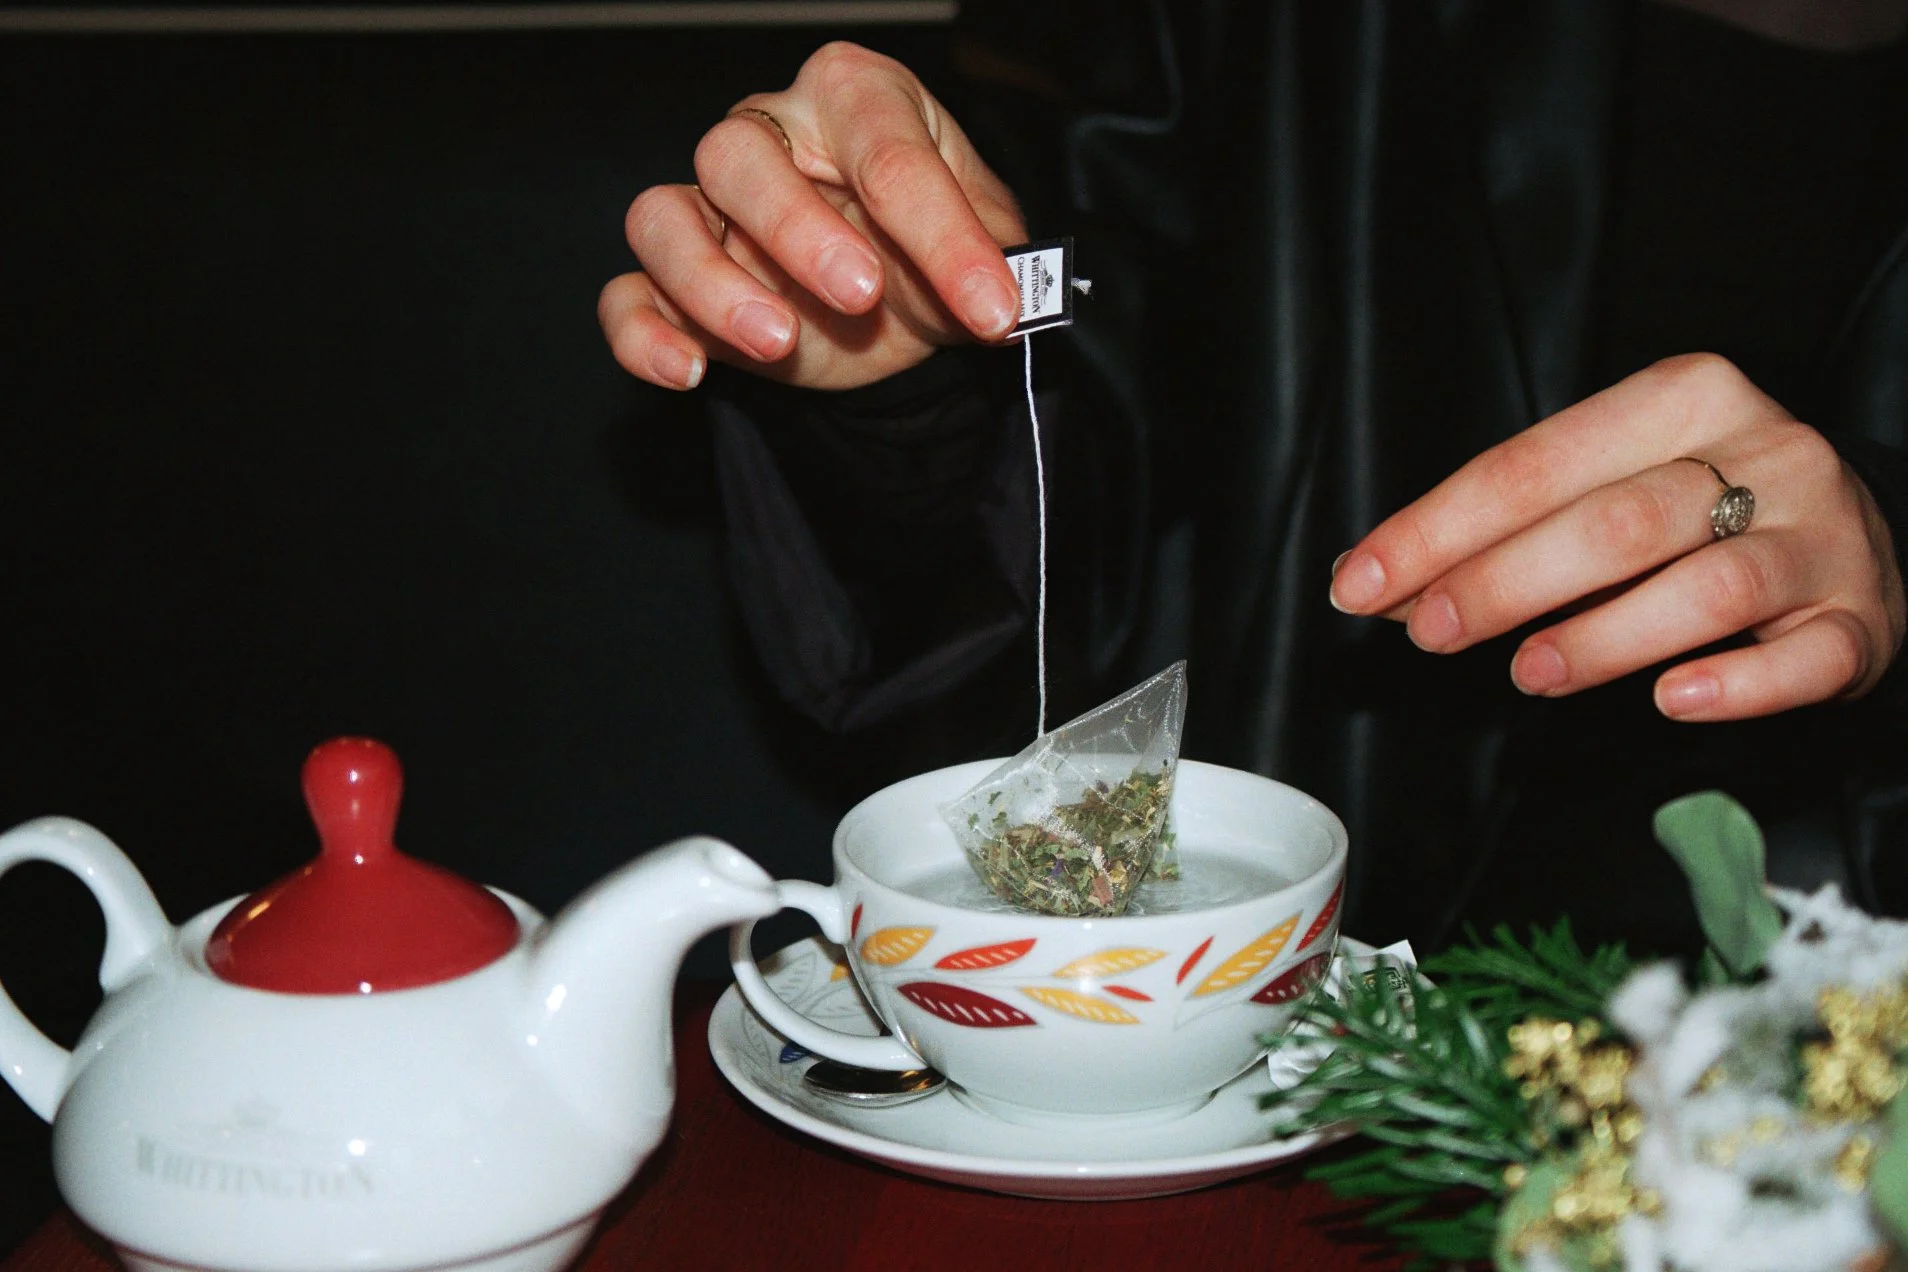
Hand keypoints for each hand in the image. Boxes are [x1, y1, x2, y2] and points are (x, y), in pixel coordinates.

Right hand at [598, 42, 1027, 391]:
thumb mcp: (983, 244)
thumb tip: (1012, 296)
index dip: (944, 238)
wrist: (894, 309)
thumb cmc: (928, 246)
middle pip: (738, 155)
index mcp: (852, 97)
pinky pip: (626, 296)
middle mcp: (765, 135)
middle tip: (861, 295)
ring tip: (778, 341)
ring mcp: (706, 208)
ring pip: (661, 217)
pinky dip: (643, 334)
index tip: (993, 309)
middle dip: (798, 229)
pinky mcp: (671, 284)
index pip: (886, 152)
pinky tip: (689, 370)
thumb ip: (993, 260)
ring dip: (711, 282)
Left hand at [1328, 354, 1907, 719]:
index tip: (1360, 582)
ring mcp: (1821, 535)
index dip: (1437, 529)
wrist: (1859, 527)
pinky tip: (1675, 698)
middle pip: (1617, 521)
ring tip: (1530, 672)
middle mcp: (1763, 452)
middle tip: (1432, 631)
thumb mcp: (1605, 485)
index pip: (1534, 464)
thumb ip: (1505, 531)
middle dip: (1505, 581)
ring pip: (1709, 586)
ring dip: (1604, 637)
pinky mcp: (1862, 617)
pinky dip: (1739, 684)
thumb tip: (1383, 584)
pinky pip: (1808, 657)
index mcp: (1683, 399)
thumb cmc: (1702, 507)